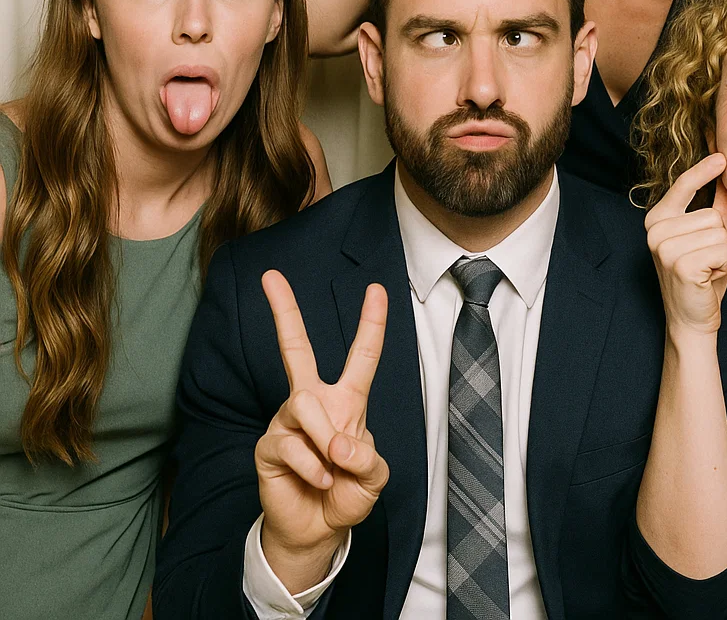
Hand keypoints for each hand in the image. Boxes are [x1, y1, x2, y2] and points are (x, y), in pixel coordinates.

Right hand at [255, 271, 388, 573]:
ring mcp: (287, 420)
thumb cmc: (347, 494)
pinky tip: (317, 480)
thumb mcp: (373, 477)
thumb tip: (338, 443)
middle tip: (270, 276)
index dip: (371, 323)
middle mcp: (314, 401)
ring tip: (332, 468)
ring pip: (304, 405)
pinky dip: (312, 467)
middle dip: (284, 311)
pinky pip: (290, 443)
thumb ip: (367, 458)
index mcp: (346, 401)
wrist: (317, 531)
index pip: (362, 356)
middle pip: (296, 349)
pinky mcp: (268, 445)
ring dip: (325, 439)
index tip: (377, 289)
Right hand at [645, 154, 726, 336]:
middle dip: (719, 239)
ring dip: (721, 253)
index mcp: (657, 220)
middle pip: (711, 215)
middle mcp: (655, 230)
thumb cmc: (701, 278)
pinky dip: (722, 265)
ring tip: (706, 269)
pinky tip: (707, 278)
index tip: (720, 155)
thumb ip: (717, 210)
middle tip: (705, 261)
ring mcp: (665, 247)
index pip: (682, 187)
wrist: (691, 319)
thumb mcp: (708, 239)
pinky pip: (720, 250)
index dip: (702, 171)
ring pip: (718, 232)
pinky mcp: (680, 264)